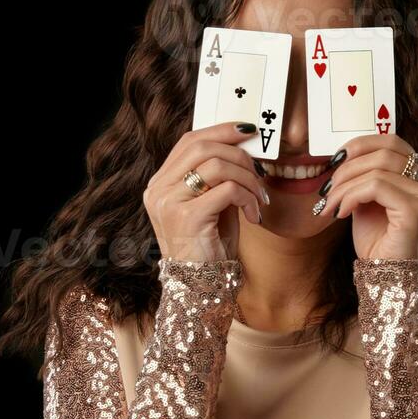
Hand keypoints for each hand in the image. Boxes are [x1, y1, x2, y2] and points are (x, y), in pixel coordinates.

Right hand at [144, 122, 270, 262]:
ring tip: (258, 199)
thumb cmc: (208, 247)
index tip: (247, 131)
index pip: (189, 141)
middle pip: (202, 146)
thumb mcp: (210, 204)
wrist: (199, 288)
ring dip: (248, 179)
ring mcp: (169, 203)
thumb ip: (217, 177)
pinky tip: (254, 215)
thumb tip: (242, 148)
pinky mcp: (188, 217)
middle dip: (239, 154)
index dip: (220, 130)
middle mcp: (158, 190)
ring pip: (217, 165)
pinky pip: (228, 190)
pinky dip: (248, 198)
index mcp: (159, 184)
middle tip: (259, 173)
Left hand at [312, 135, 417, 259]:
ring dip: (345, 185)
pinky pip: (377, 186)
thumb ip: (367, 177)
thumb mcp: (372, 201)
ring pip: (378, 169)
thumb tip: (343, 156)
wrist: (388, 280)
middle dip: (348, 168)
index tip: (335, 161)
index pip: (394, 143)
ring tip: (330, 204)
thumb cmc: (381, 244)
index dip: (361, 145)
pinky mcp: (417, 211)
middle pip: (386, 152)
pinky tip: (341, 212)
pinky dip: (352, 195)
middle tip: (327, 188)